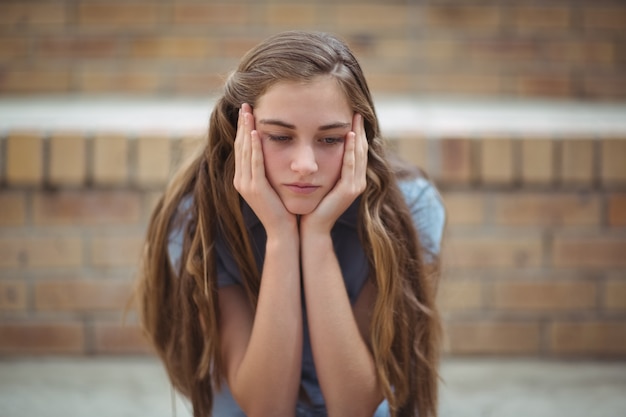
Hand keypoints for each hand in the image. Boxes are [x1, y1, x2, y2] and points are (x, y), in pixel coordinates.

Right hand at [233, 103, 296, 234]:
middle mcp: (241, 180)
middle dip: (243, 125)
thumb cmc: (282, 209)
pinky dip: (254, 147)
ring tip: (248, 112)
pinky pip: (254, 163)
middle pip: (240, 146)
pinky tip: (256, 133)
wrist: (283, 232)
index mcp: (244, 179)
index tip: (247, 112)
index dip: (244, 130)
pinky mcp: (256, 189)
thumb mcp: (273, 186)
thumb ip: (269, 171)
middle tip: (245, 105)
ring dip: (246, 130)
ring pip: (245, 151)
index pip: (242, 149)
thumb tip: (275, 153)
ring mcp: (246, 185)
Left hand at [300, 113, 367, 232]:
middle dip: (360, 130)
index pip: (357, 151)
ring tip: (356, 117)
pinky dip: (351, 149)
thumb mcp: (320, 180)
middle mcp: (357, 181)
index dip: (356, 133)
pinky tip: (349, 135)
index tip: (352, 115)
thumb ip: (323, 166)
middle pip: (362, 149)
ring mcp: (355, 186)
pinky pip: (351, 164)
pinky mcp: (349, 190)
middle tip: (357, 110)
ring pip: (360, 154)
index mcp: (352, 178)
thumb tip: (316, 147)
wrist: (311, 227)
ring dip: (358, 135)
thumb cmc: (312, 204)